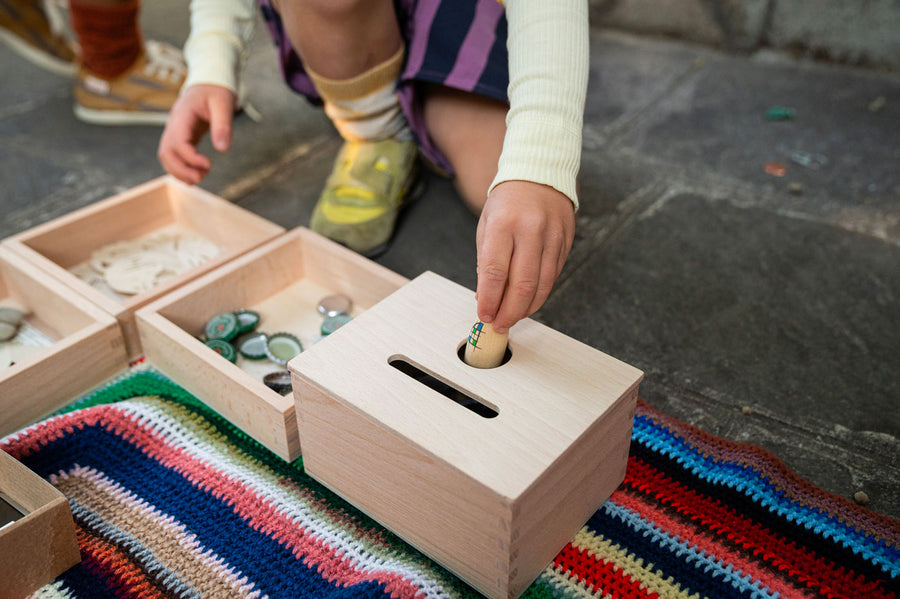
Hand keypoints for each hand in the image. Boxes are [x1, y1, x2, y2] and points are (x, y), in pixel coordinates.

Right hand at [158, 84, 234, 183]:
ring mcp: (175, 130)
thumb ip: (223, 125)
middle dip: (181, 169)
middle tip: (201, 178)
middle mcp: (174, 124)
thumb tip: (223, 149)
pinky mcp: (181, 136)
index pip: (178, 141)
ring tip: (200, 178)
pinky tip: (197, 174)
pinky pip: (174, 155)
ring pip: (167, 156)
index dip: (190, 157)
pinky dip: (182, 167)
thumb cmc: (216, 90)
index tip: (209, 165)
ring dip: (179, 171)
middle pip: (166, 152)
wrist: (209, 81)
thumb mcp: (223, 103)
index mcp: (182, 115)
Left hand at [475, 180, 574, 332]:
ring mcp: (552, 236)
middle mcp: (530, 230)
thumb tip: (485, 297)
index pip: (494, 271)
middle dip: (509, 311)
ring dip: (526, 308)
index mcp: (503, 224)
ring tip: (512, 318)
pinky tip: (528, 302)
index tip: (484, 315)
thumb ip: (486, 261)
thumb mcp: (487, 224)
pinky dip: (540, 294)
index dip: (489, 299)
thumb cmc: (507, 201)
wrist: (539, 173)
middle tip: (499, 324)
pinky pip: (553, 276)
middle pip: (522, 284)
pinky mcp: (566, 242)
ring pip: (542, 285)